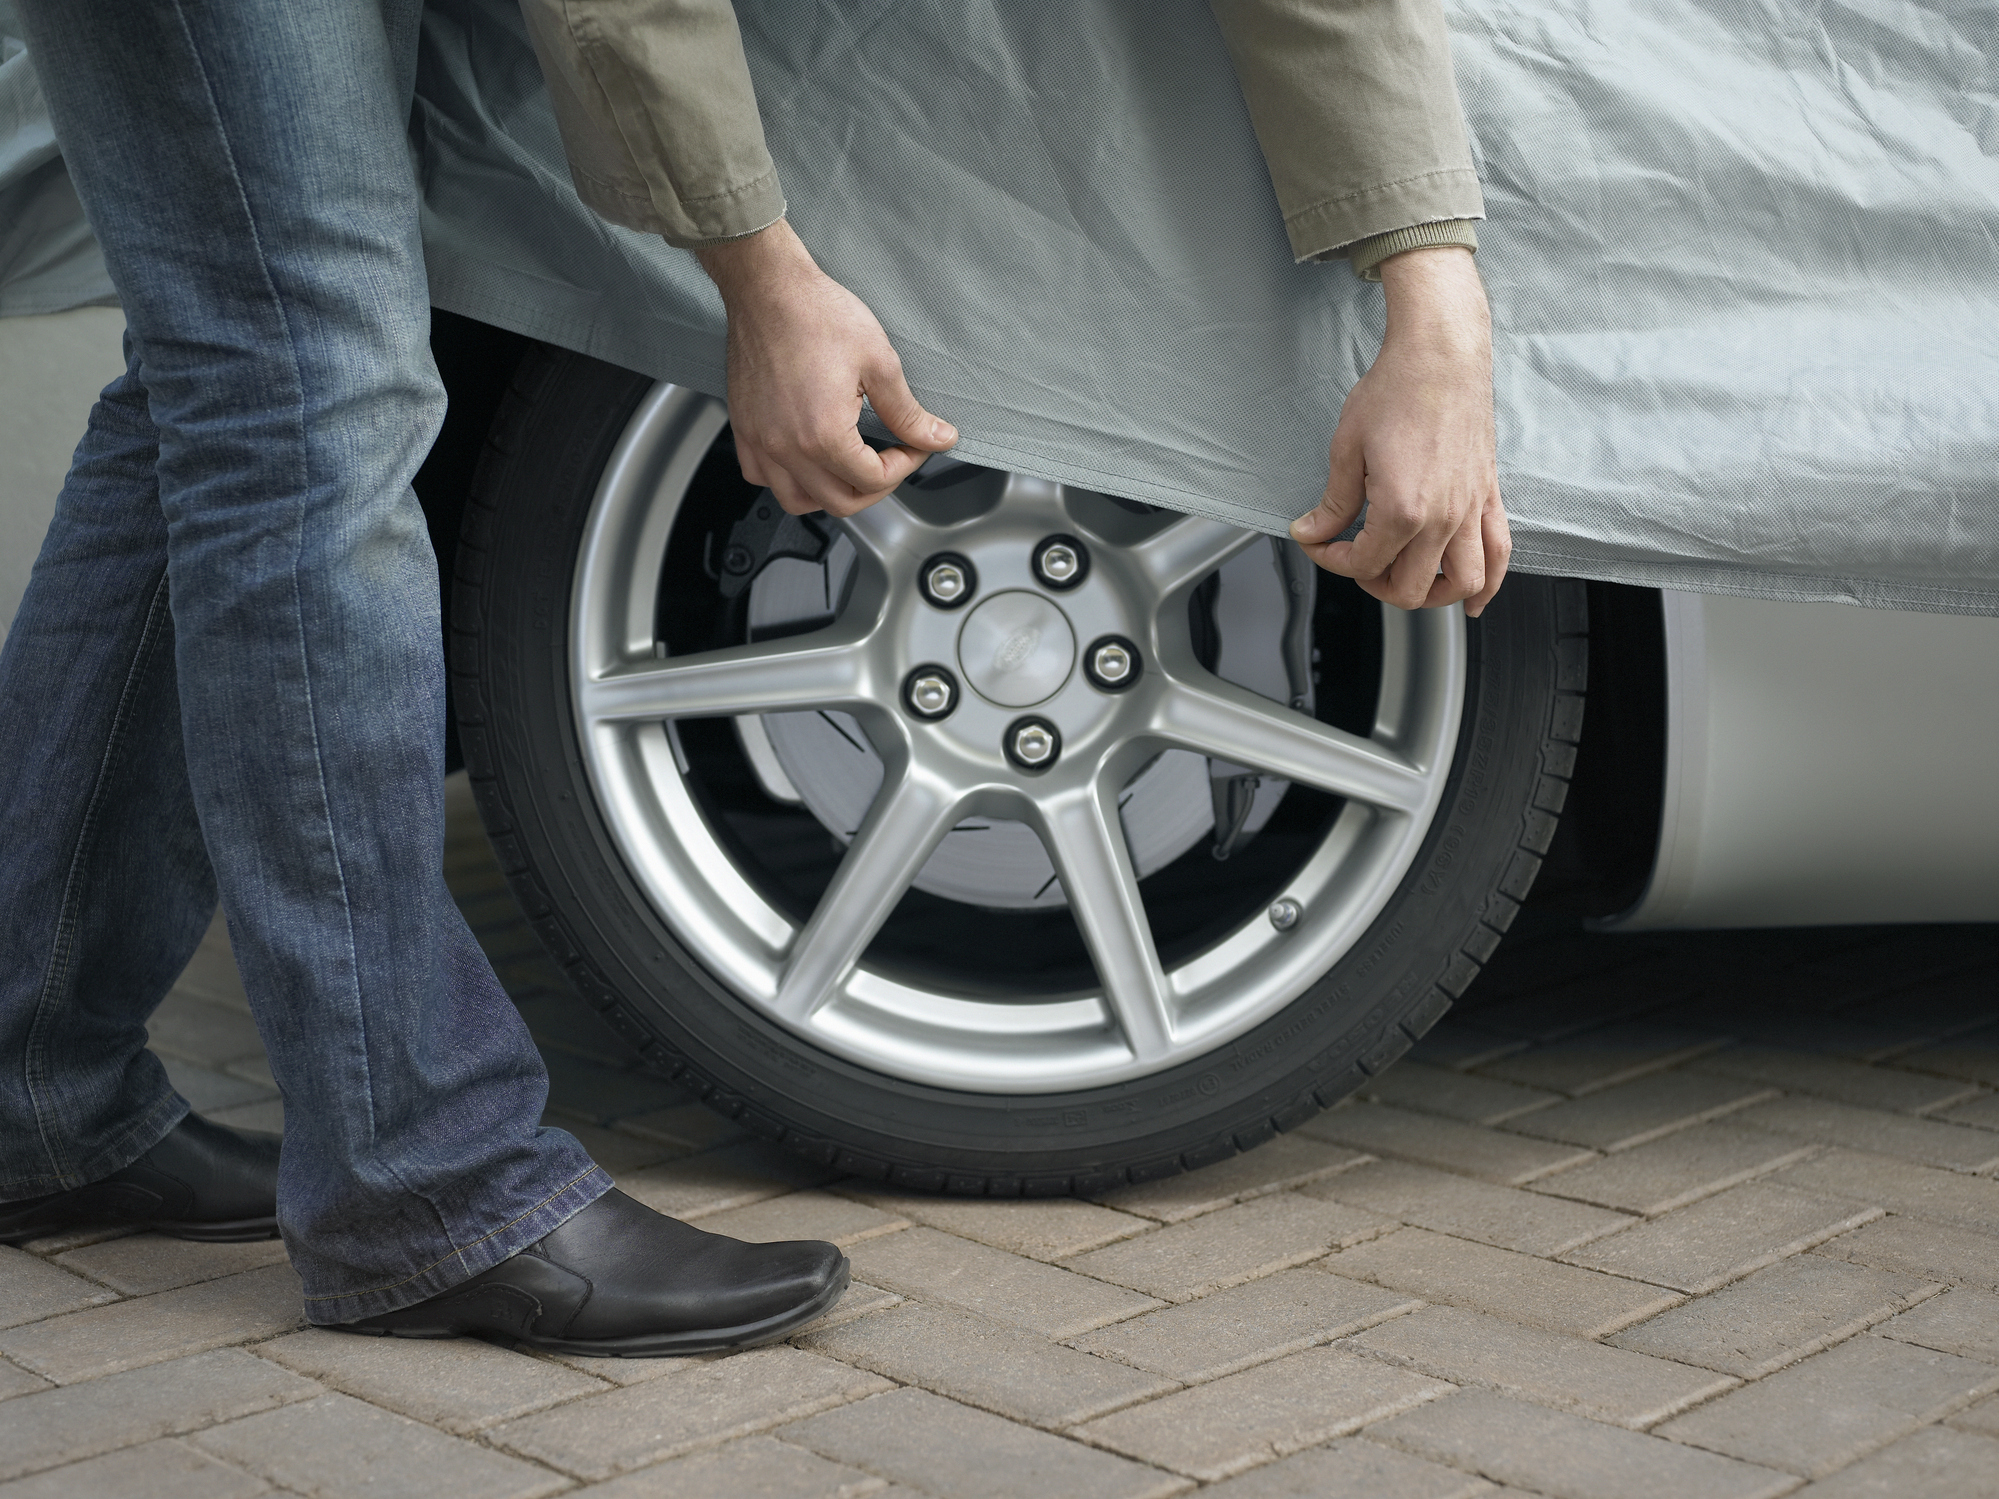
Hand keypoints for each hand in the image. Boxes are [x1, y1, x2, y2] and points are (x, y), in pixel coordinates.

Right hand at [696, 219, 956, 516]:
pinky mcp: (744, 428)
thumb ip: (908, 412)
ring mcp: (761, 441)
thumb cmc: (817, 314)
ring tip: (851, 467)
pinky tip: (807, 458)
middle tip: (892, 458)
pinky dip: (787, 479)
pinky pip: (761, 476)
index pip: (874, 480)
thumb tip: (937, 437)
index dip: (905, 465)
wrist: (767, 287)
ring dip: (830, 493)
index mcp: (824, 435)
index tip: (914, 444)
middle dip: (875, 486)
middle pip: (840, 501)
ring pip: (798, 500)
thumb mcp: (879, 363)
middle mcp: (787, 447)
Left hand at [1289, 246, 1510, 617]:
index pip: (1363, 563)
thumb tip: (1312, 530)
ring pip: (1463, 582)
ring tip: (1408, 585)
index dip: (1331, 559)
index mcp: (1402, 509)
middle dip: (1375, 583)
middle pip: (1412, 588)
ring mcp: (1471, 508)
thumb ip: (1334, 501)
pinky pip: (1500, 553)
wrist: (1441, 354)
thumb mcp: (1346, 448)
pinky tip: (1473, 599)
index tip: (1317, 542)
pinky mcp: (1488, 495)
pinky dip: (1489, 583)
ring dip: (1435, 597)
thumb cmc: (1396, 390)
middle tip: (1355, 562)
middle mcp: (1443, 517)